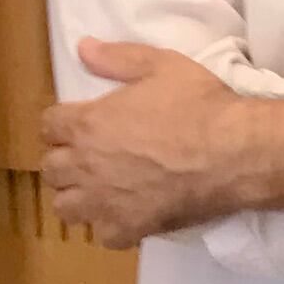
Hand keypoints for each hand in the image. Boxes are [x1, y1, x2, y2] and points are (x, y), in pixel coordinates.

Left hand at [40, 39, 245, 247]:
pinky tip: (131, 214)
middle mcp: (85, 165)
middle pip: (50, 169)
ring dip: (80, 197)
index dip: (64, 125)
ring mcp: (103, 201)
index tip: (83, 125)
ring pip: (66, 207)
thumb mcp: (162, 65)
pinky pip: (102, 235)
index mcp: (86, 123)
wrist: (236, 152)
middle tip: (95, 157)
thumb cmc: (200, 105)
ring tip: (104, 190)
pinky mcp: (127, 228)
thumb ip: (118, 58)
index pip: (48, 127)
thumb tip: (82, 48)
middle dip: (67, 161)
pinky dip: (113, 226)